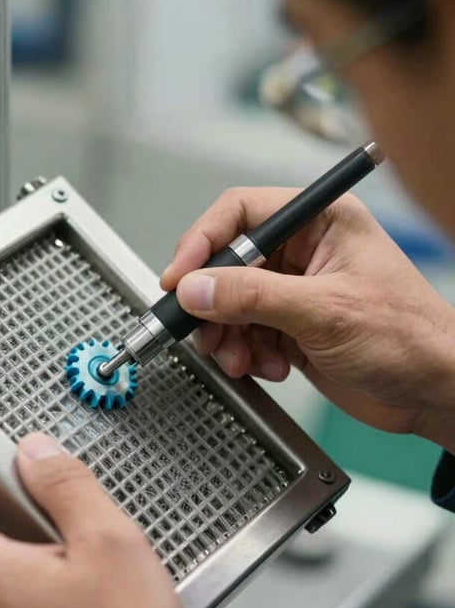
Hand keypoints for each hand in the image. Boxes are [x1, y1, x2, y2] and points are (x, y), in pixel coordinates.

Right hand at [162, 188, 454, 451]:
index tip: (179, 277)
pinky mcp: (288, 327)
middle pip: (227, 264)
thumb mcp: (324, 312)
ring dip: (226, 336)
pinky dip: (246, 354)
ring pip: (229, 304)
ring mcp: (293, 291)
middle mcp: (303, 251)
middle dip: (213, 304)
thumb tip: (194, 289)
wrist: (432, 393)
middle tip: (203, 331)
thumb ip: (252, 297)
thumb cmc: (408, 338)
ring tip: (241, 360)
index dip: (202, 241)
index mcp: (320, 222)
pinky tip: (271, 368)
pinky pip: (243, 333)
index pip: (240, 213)